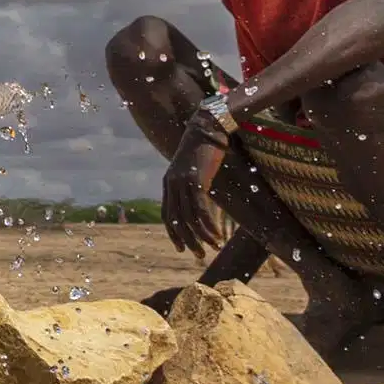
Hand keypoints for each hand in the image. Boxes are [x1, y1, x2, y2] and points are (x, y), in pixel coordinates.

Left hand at [161, 126, 228, 261]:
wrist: (208, 127)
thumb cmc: (205, 148)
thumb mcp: (196, 170)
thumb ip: (194, 185)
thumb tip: (201, 200)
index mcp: (169, 183)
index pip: (167, 214)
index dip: (173, 232)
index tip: (181, 248)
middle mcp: (172, 184)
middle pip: (176, 220)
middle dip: (187, 240)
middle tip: (198, 255)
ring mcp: (182, 183)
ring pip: (188, 218)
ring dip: (201, 237)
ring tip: (212, 248)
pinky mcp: (195, 181)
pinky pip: (200, 211)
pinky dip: (208, 226)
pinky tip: (217, 236)